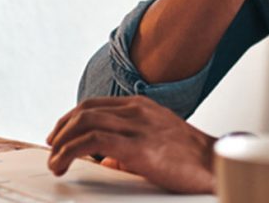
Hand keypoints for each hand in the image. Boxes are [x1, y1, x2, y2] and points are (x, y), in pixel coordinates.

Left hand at [46, 96, 216, 193]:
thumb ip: (130, 147)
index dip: (72, 117)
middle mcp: (138, 111)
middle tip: (52, 146)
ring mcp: (138, 126)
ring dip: (62, 142)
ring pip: (85, 122)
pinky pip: (93, 143)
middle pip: (86, 110)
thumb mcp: (158, 142)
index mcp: (142, 107)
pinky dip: (70, 151)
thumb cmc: (191, 158)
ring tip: (54, 159)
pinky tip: (63, 163)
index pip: (96, 104)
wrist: (216, 165)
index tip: (60, 133)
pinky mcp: (138, 147)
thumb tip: (108, 160)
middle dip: (62, 128)